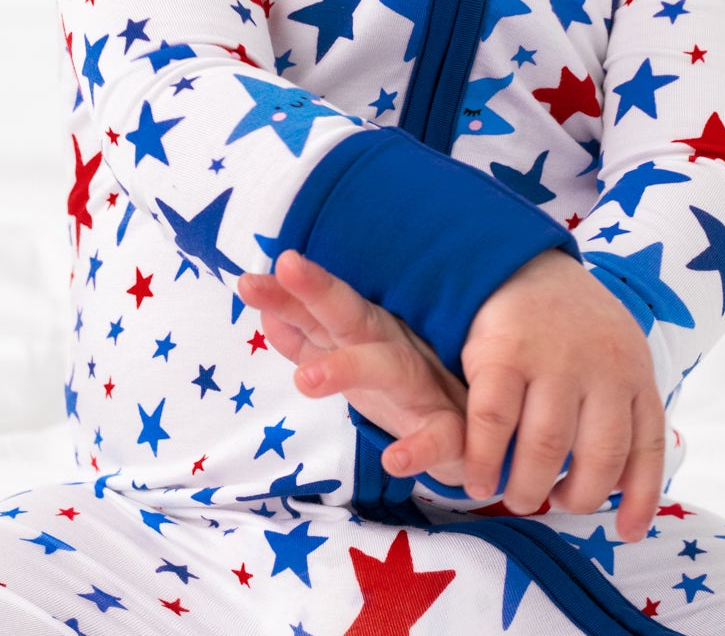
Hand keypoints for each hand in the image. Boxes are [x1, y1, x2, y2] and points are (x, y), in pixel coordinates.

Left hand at [236, 250, 469, 486]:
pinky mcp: (448, 431)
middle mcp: (390, 350)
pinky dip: (418, 449)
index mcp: (365, 334)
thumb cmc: (402, 388)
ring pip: (387, 369)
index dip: (286, 292)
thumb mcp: (351, 360)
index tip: (247, 279)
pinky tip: (395, 460)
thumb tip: (267, 313)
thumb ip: (308, 338)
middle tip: (287, 265)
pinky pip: (435, 438)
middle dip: (319, 291)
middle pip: (351, 315)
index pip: (319, 306)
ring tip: (304, 380)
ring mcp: (420, 388)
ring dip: (347, 368)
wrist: (477, 431)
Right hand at [461, 247, 665, 543]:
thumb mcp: (612, 349)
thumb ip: (619, 404)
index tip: (626, 531)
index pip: (646, 445)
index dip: (639, 496)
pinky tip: (475, 477)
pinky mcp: (503, 353)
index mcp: (634, 368)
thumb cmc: (565, 318)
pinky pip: (494, 425)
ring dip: (527, 487)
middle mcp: (602, 366)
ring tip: (513, 496)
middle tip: (547, 502)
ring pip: (547, 450)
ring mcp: (554, 359)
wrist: (514, 254)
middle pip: (598, 460)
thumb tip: (625, 486)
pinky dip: (484, 460)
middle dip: (573, 496)